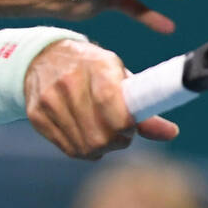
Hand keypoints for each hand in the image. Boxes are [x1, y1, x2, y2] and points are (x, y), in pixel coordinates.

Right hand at [24, 39, 178, 158]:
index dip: (126, 126)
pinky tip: (85, 136)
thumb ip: (144, 105)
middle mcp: (70, 81)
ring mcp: (50, 99)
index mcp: (97, 66)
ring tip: (103, 135)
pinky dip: (82, 150)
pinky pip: (68, 149)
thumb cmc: (91, 69)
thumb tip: (171, 133)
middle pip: (100, 136)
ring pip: (84, 147)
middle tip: (119, 134)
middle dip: (115, 142)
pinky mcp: (36, 114)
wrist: (43, 57)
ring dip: (100, 149)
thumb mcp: (118, 76)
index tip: (130, 127)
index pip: (113, 107)